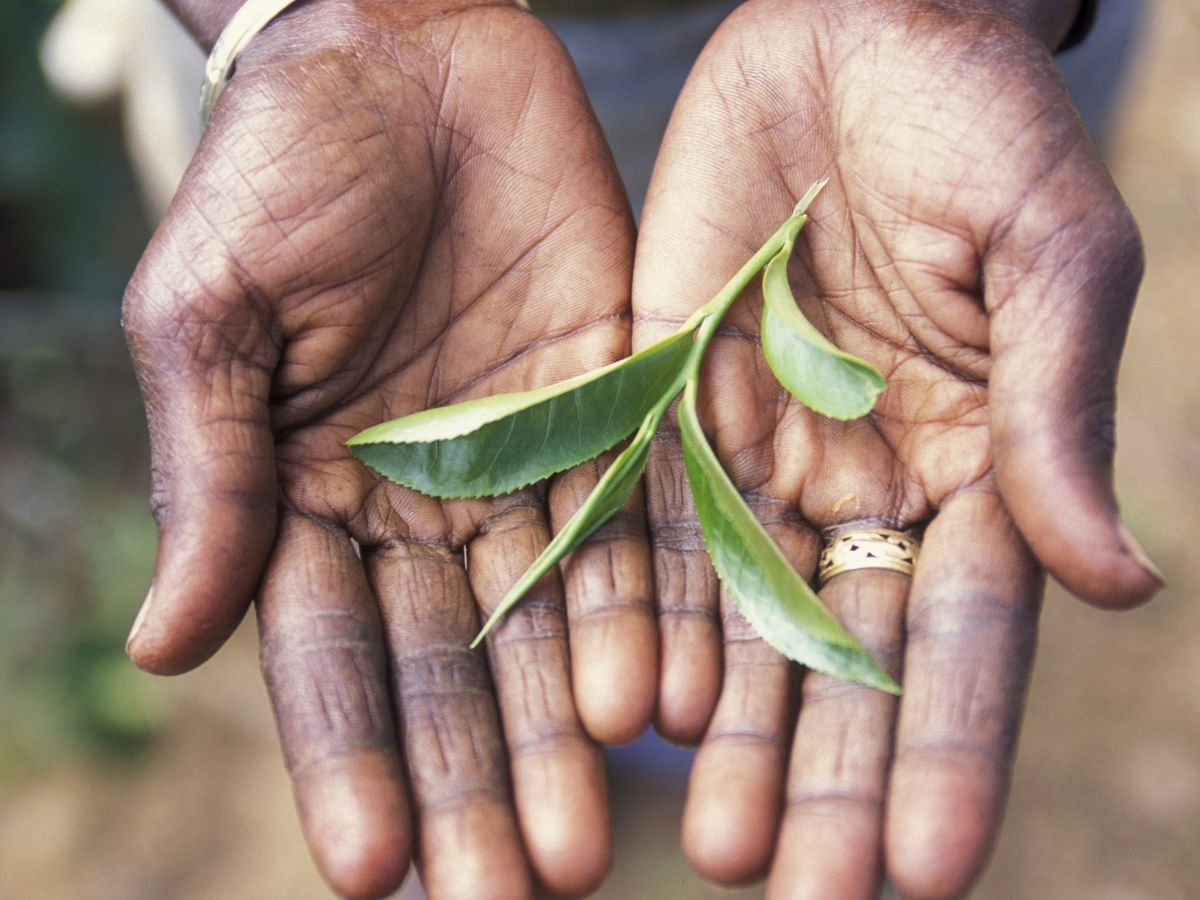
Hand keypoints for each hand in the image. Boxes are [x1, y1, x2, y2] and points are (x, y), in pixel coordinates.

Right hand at [122, 2, 654, 896]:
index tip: (372, 874)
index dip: (347, 760)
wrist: (406, 44)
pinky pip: (638, 523)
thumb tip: (168, 645)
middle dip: (475, 779)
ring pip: (550, 619)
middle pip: (449, 664)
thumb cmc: (281, 162)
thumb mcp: (212, 312)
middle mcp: (423, 496)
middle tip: (509, 893)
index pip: (324, 654)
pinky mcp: (617, 401)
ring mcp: (526, 457)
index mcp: (308, 489)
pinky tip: (661, 704)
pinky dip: (649, 613)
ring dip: (567, 729)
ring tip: (586, 843)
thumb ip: (208, 477)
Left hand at [633, 0, 1160, 895]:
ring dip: (726, 728)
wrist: (852, 30)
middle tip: (793, 892)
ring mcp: (758, 452)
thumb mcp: (1049, 259)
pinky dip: (643, 613)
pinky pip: (649, 525)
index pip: (964, 636)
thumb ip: (1062, 418)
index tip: (930, 869)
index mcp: (974, 462)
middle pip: (844, 656)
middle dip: (822, 775)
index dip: (950, 749)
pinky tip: (632, 704)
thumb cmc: (978, 125)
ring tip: (710, 840)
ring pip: (739, 617)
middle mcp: (862, 482)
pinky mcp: (663, 402)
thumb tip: (1122, 586)